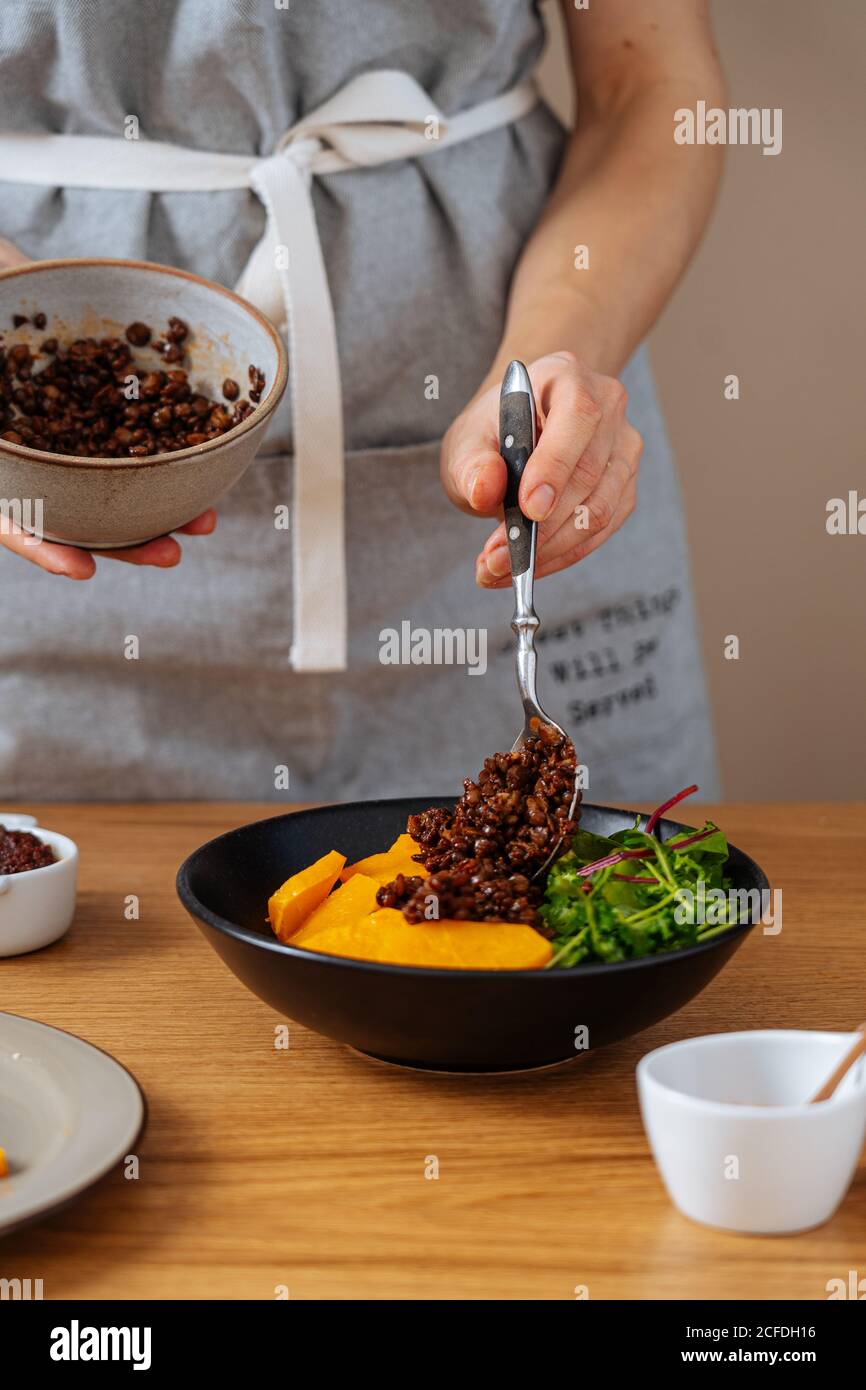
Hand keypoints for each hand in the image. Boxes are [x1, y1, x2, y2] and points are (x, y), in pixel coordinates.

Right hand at [0, 237, 218, 575]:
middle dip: (128, 542)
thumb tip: (2, 405)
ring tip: (204, 521)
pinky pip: (144, 441)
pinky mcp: (108, 414)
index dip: (45, 548)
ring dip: (162, 511)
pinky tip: (205, 466)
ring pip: (115, 489)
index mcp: (3, 461)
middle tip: (170, 553)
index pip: (12, 519)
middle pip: (76, 515)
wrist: (3, 285)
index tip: (82, 569)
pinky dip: (173, 458)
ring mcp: (73, 440)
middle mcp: (35, 459)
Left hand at [440, 351, 641, 586]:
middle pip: (590, 473)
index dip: (555, 465)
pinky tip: (527, 566)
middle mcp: (608, 407)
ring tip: (501, 570)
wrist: (515, 435)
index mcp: (567, 376)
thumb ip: (472, 464)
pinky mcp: (624, 487)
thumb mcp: (468, 440)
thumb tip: (485, 490)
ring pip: (599, 510)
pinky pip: (600, 531)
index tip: (528, 509)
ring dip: (550, 549)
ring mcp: (623, 449)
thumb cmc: (494, 432)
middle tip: (495, 560)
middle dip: (542, 526)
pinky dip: (563, 555)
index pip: (577, 417)